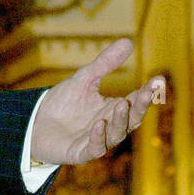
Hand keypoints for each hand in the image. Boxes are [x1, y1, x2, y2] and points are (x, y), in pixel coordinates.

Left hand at [31, 39, 162, 166]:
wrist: (35, 122)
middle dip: (139, 106)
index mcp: (112, 110)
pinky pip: (94, 148)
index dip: (147, 92)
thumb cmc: (63, 102)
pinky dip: (98, 137)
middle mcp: (109, 127)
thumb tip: (129, 41)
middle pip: (131, 119)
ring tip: (121, 104)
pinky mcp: (80, 152)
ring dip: (120, 120)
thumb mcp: (84, 78)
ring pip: (116, 134)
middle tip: (146, 92)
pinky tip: (99, 123)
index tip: (158, 79)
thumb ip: (105, 64)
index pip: (135, 101)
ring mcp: (96, 141)